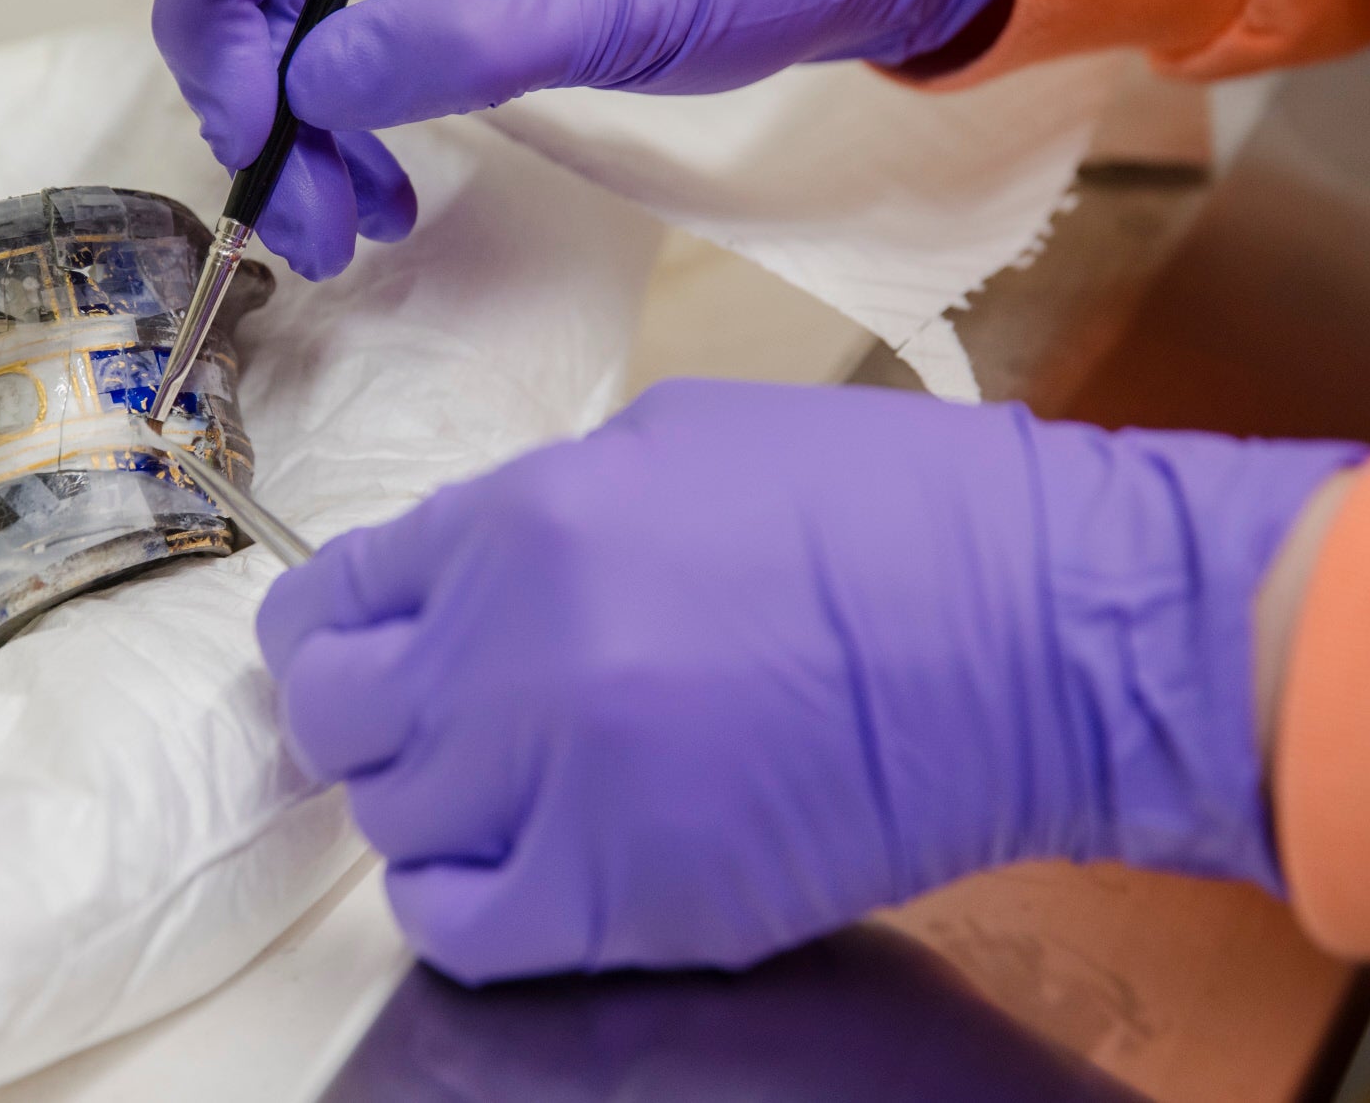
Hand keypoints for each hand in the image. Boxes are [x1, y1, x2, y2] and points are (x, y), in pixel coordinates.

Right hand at [153, 0, 1012, 278]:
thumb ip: (445, 41)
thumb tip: (305, 92)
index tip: (240, 115)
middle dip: (260, 95)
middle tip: (289, 210)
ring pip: (298, 29)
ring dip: (302, 136)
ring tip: (341, 232)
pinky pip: (357, 62)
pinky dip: (352, 136)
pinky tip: (381, 199)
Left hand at [257, 380, 1366, 983]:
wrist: (1040, 633)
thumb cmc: (896, 510)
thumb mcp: (685, 438)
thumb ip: (543, 509)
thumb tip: (467, 573)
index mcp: (527, 520)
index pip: (335, 594)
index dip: (329, 627)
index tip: (345, 645)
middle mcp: (516, 655)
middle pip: (338, 717)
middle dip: (361, 714)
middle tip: (417, 718)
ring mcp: (565, 787)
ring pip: (394, 823)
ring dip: (432, 802)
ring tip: (505, 785)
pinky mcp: (629, 901)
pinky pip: (459, 929)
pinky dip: (462, 902)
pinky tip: (514, 866)